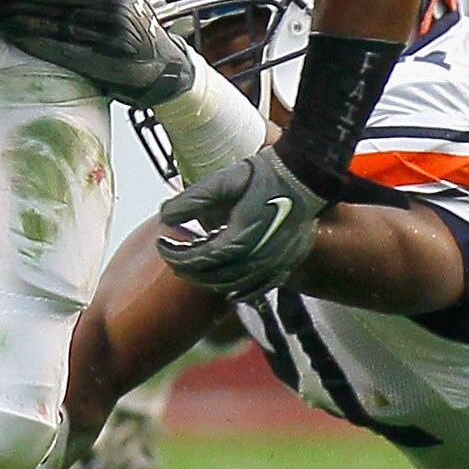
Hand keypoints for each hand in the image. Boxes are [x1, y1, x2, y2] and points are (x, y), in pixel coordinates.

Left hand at [0, 0, 195, 106]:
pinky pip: (67, 52)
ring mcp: (115, 39)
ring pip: (60, 29)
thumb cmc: (140, 32)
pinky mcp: (111, 65)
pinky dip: (40, 46)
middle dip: (24, 7)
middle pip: (60, 8)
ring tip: (1, 23)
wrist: (169, 69)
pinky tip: (20, 41)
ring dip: (26, 26)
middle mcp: (118, 12)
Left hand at [155, 148, 327, 294]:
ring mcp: (276, 265)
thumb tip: (165, 215)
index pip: (198, 258)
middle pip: (214, 278)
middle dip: (188, 270)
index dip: (175, 254)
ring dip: (210, 281)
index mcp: (241, 239)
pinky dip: (241, 293)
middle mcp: (259, 259)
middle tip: (173, 258)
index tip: (162, 243)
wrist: (306, 176)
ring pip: (235, 286)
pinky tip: (229, 291)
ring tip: (196, 269)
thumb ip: (191, 200)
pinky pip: (260, 289)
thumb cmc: (266, 175)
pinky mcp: (287, 264)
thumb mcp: (223, 182)